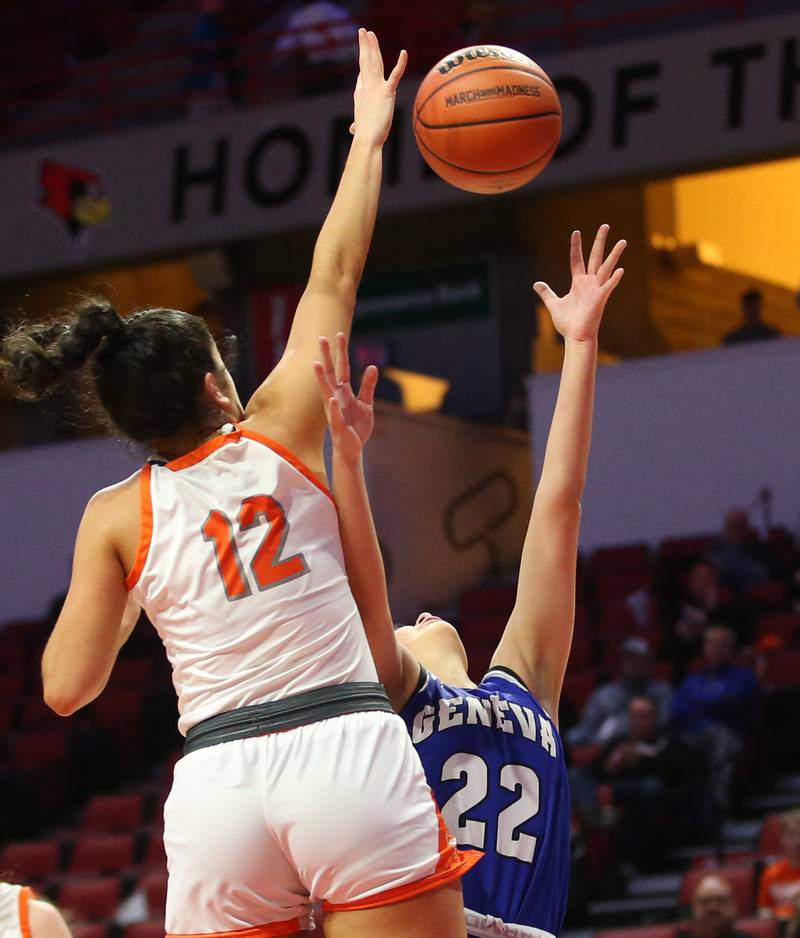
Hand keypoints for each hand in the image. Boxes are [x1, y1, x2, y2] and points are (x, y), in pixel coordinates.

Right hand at [312, 332, 377, 463]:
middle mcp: (336, 397)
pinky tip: (331, 398)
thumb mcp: (366, 404)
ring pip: (326, 391)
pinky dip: (333, 407)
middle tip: (322, 338)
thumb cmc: (356, 426)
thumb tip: (372, 366)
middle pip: (331, 373)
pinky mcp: (338, 425)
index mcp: (344, 392)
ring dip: (321, 378)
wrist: (352, 448)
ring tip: (316, 364)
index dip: (341, 352)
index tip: (339, 334)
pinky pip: (335, 415)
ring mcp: (335, 410)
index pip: (343, 368)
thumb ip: (368, 386)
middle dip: (327, 356)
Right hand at [350, 28, 406, 145]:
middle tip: (363, 32)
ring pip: (375, 62)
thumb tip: (353, 130)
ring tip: (370, 33)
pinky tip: (404, 52)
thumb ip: (357, 125)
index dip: (363, 62)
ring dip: (373, 46)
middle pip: (365, 61)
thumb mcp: (359, 127)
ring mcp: (376, 88)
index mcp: (360, 93)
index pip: (362, 74)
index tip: (364, 52)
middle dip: (364, 45)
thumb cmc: (364, 136)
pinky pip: (396, 75)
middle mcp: (366, 87)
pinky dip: (401, 64)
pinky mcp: (388, 92)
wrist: (367, 139)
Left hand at [534, 225, 625, 342]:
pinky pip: (608, 287)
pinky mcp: (600, 300)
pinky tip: (621, 270)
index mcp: (579, 282)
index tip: (576, 232)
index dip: (576, 246)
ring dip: (614, 255)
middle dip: (600, 241)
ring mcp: (597, 290)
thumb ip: (547, 293)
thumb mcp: (554, 304)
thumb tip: (537, 284)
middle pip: (596, 257)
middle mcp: (590, 283)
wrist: (575, 337)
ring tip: (623, 241)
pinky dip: (614, 279)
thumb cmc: (568, 323)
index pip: (577, 259)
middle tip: (605, 225)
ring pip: (606, 268)